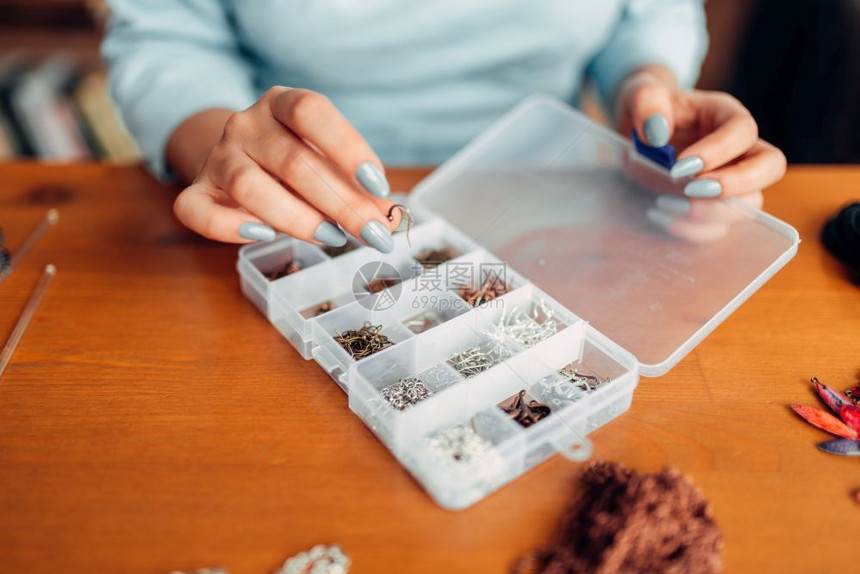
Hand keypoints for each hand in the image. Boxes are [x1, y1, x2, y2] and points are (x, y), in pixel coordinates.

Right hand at [172, 87, 399, 251]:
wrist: (236, 160)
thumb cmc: (294, 162)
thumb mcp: (328, 162)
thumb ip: (356, 186)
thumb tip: (388, 219)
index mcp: (281, 103)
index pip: (311, 112)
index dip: (348, 148)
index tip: (379, 187)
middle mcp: (245, 124)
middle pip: (293, 161)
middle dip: (341, 203)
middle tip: (372, 233)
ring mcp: (217, 157)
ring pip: (249, 187)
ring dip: (298, 219)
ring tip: (332, 238)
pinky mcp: (196, 191)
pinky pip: (200, 212)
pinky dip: (232, 227)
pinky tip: (264, 235)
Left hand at [617, 68, 786, 240]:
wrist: (635, 135)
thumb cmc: (647, 109)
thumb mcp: (641, 93)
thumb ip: (647, 101)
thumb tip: (657, 131)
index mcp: (725, 115)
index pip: (743, 131)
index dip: (718, 151)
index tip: (679, 166)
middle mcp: (737, 149)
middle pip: (770, 167)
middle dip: (735, 185)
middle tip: (691, 190)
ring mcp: (729, 181)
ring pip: (750, 204)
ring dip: (710, 212)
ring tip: (664, 203)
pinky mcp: (712, 207)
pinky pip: (719, 228)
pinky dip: (692, 229)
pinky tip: (660, 217)